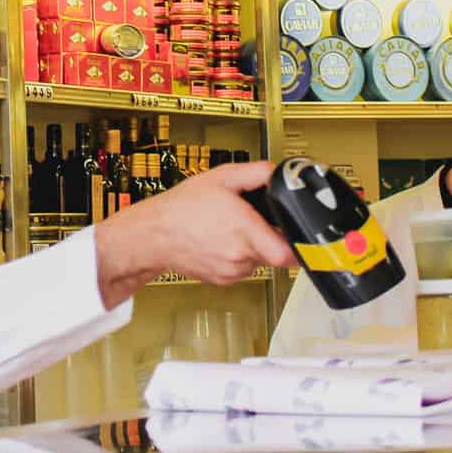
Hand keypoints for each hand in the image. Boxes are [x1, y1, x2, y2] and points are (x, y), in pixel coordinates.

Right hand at [94, 161, 294, 308]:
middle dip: (272, 237)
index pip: (287, 254)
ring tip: (233, 228)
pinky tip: (223, 240)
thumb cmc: (181, 208)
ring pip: (259, 261)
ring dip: (255, 246)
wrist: (153, 234)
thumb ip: (257, 172)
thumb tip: (278, 174)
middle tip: (258, 221)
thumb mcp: (222, 177)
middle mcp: (240, 256)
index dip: (298, 244)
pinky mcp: (223, 280)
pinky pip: (243, 268)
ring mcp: (231, 271)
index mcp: (244, 231)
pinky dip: (239, 255)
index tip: (299, 235)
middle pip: (276, 254)